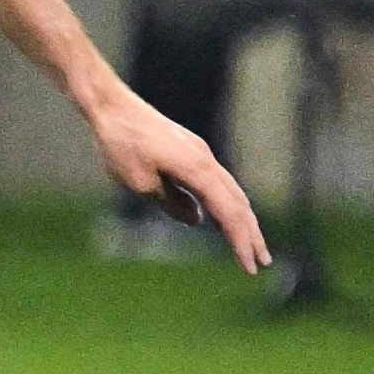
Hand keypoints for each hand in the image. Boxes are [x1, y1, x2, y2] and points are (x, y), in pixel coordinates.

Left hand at [86, 83, 269, 271]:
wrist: (112, 107)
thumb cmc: (121, 143)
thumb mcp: (140, 182)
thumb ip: (171, 203)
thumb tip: (196, 220)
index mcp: (197, 169)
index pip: (228, 212)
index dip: (240, 241)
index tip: (249, 266)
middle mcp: (206, 160)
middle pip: (237, 203)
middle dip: (250, 234)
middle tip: (261, 263)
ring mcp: (200, 154)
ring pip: (230, 191)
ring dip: (240, 219)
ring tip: (248, 245)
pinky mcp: (190, 151)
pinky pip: (215, 182)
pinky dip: (223, 203)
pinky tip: (220, 218)